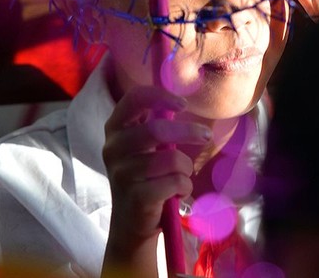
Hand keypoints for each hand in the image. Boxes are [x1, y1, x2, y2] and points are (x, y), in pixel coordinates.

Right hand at [102, 86, 211, 276]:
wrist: (131, 223)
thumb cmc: (144, 178)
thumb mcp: (143, 148)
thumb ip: (155, 126)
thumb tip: (180, 103)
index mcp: (114, 129)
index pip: (133, 99)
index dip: (160, 96)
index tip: (182, 105)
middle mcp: (113, 148)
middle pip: (156, 129)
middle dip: (189, 131)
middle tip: (205, 135)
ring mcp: (122, 173)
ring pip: (171, 159)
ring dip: (186, 168)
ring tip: (182, 177)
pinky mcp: (136, 196)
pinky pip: (175, 182)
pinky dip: (185, 187)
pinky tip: (178, 194)